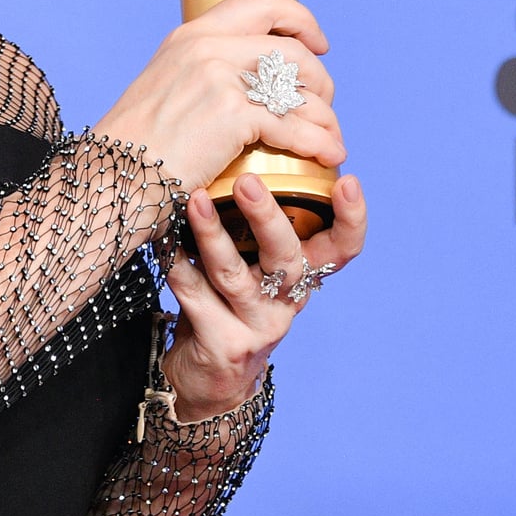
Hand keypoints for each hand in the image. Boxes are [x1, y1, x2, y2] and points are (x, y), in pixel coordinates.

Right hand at [96, 0, 345, 209]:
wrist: (109, 177)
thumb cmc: (134, 148)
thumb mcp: (163, 90)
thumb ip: (199, 75)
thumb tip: (242, 85)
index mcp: (190, 36)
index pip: (261, 3)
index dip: (299, 20)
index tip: (317, 44)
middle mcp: (206, 47)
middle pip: (291, 49)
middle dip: (319, 79)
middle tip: (323, 104)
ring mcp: (218, 78)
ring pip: (299, 87)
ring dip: (325, 115)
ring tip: (332, 136)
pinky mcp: (231, 115)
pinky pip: (294, 125)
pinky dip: (319, 141)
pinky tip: (330, 154)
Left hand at [160, 170, 368, 420]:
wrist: (211, 375)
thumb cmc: (233, 299)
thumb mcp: (258, 261)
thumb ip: (265, 215)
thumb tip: (272, 140)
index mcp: (303, 274)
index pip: (343, 247)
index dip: (352, 217)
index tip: (347, 180)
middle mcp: (287, 300)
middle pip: (286, 256)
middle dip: (268, 216)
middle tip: (248, 181)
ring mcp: (256, 325)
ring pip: (234, 275)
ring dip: (212, 234)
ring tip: (195, 199)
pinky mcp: (223, 343)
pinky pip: (196, 297)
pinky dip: (177, 266)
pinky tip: (163, 241)